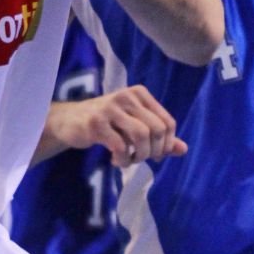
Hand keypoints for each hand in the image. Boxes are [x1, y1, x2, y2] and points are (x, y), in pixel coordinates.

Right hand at [58, 88, 186, 166]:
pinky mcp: (96, 123)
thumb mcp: (134, 126)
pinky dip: (123, 160)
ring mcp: (110, 108)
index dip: (167, 144)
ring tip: (129, 160)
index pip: (168, 122)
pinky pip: (121, 146)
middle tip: (141, 159)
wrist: (69, 121)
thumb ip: (158, 137)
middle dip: (153, 152)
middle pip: (157, 129)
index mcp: (140, 94)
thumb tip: (183, 149)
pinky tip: (115, 160)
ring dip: (139, 156)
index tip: (155, 155)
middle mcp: (127, 96)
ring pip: (142, 136)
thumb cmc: (106, 123)